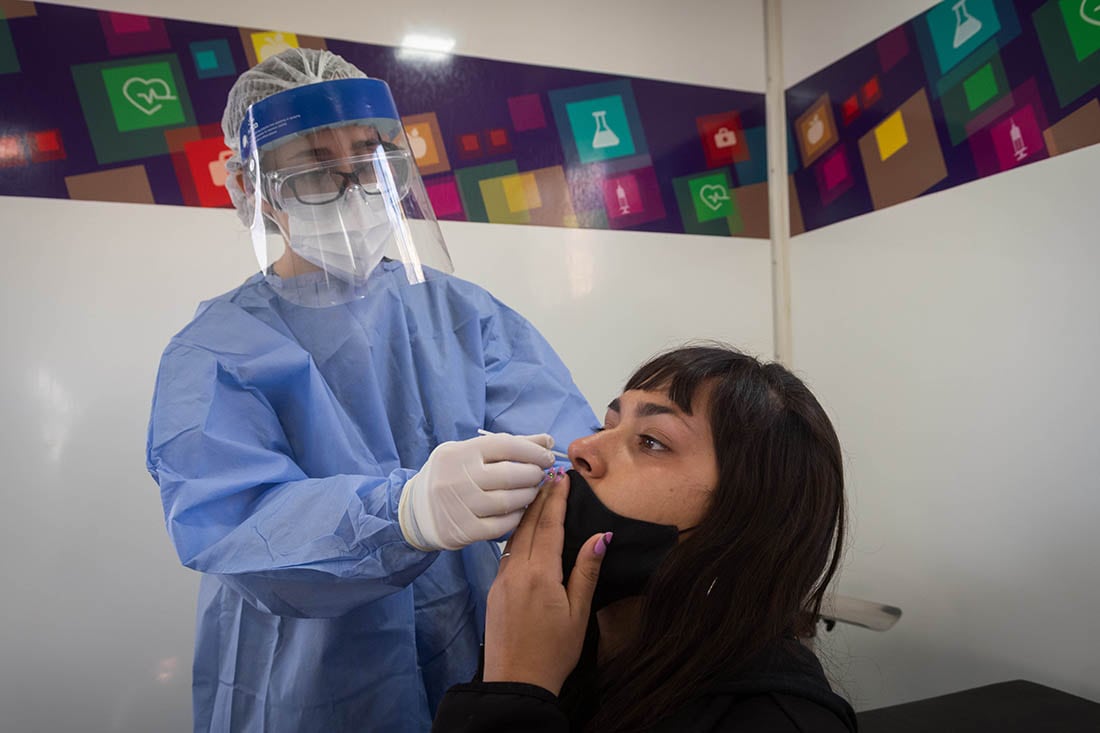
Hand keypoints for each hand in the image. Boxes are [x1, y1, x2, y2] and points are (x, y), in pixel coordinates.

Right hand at [398, 433, 555, 551]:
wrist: (415, 511)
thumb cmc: (451, 475)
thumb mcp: (471, 452)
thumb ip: (509, 445)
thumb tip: (547, 441)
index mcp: (459, 453)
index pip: (505, 446)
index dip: (533, 451)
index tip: (548, 456)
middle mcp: (457, 478)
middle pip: (510, 474)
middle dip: (533, 474)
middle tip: (541, 475)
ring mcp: (459, 506)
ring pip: (508, 501)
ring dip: (529, 495)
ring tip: (532, 491)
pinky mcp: (463, 531)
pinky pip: (502, 525)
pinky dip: (517, 517)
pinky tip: (520, 510)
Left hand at [483, 472, 609, 695]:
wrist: (515, 682)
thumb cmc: (554, 651)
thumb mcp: (578, 612)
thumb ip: (587, 571)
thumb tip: (601, 536)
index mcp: (540, 574)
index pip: (550, 526)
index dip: (557, 499)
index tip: (562, 477)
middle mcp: (517, 570)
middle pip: (529, 525)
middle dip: (541, 498)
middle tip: (550, 475)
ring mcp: (502, 579)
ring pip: (515, 537)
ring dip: (527, 513)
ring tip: (537, 494)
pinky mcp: (494, 590)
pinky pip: (507, 552)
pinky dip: (517, 534)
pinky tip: (523, 530)